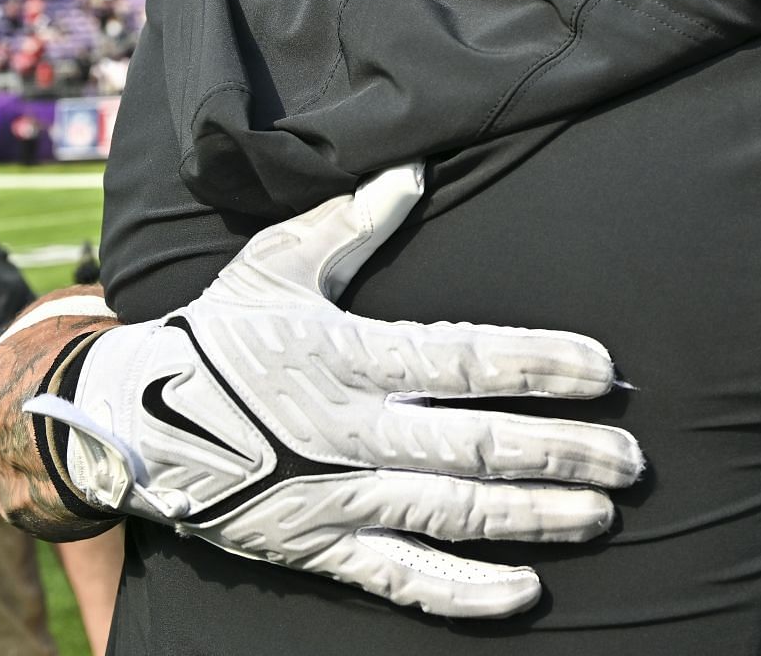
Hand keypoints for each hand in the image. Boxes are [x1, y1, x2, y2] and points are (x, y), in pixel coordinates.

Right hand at [25, 166, 642, 617]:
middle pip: (475, 444)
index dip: (538, 365)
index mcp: (346, 353)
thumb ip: (351, 221)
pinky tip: (524, 590)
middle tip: (630, 459)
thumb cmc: (217, 333)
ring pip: (452, 513)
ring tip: (601, 515)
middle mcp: (348, 429)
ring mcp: (334, 496)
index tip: (603, 371)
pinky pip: (399, 576)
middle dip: (562, 452)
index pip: (463, 357)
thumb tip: (414, 169)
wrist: (130, 422)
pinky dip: (462, 590)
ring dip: (533, 516)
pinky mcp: (317, 547)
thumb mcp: (275, 261)